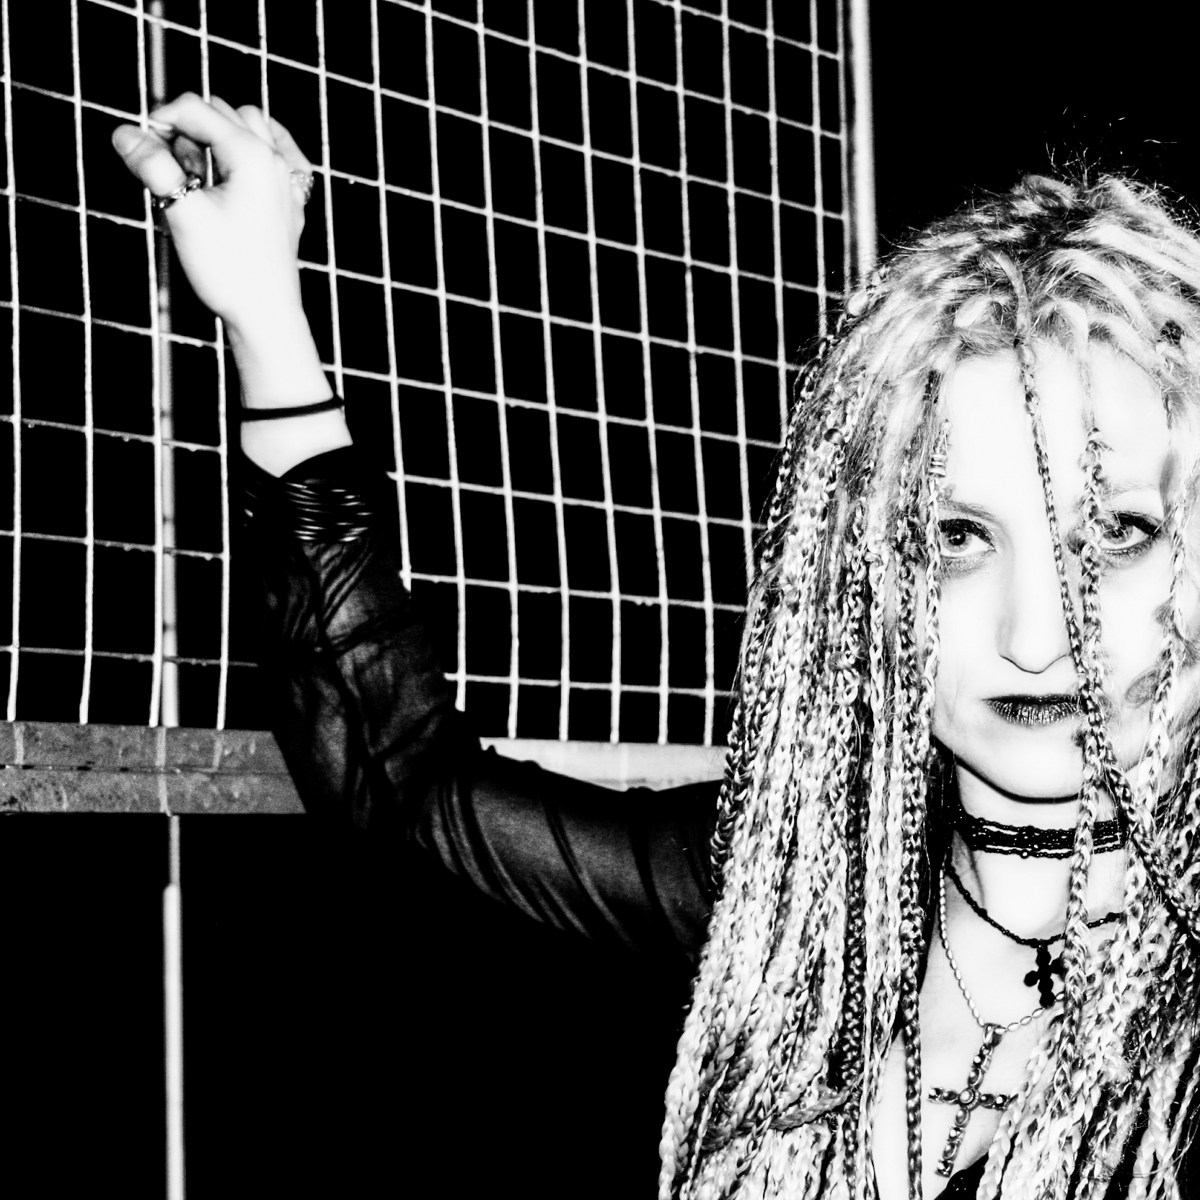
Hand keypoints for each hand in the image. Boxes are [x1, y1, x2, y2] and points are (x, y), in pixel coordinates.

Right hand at [111, 93, 314, 337]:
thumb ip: (152, 166)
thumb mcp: (183, 213)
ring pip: (249, 128)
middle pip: (221, 112)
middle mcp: (275, 160)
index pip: (195, 108)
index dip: (160, 121)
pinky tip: (236, 166)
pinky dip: (253, 149)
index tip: (142, 150)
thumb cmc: (231, 271)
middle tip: (175, 175)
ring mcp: (287, 179)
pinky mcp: (290, 200)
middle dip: (188, 132)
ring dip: (217, 139)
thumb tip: (125, 134)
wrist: (265, 316)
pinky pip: (278, 152)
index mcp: (252, 155)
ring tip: (201, 179)